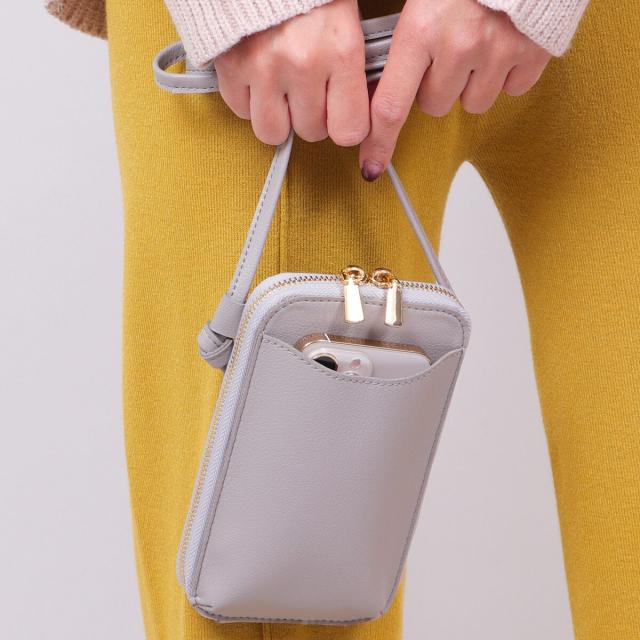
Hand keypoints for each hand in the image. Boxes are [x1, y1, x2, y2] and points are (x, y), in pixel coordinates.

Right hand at [214, 0, 368, 146]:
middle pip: (312, 132)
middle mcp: (303, 63)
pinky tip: (257, 77)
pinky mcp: (230, 67)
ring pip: (274, 132)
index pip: (350, 130)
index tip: (342, 116)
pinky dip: (248, 100)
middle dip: (312, 116)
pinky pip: (241, 112)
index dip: (345, 126)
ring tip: (282, 90)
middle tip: (310, 90)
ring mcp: (263, 68)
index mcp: (341, 49)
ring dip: (279, 117)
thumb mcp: (347, 15)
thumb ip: (356, 65)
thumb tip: (361, 107)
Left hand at [359, 0, 551, 179]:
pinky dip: (505, 74)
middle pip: (434, 105)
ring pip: (473, 102)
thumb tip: (376, 82)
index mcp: (421, 29)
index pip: (391, 106)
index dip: (379, 141)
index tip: (371, 165)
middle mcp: (459, 45)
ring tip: (476, 43)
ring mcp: (498, 52)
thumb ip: (400, 39)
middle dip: (436, 86)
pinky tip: (502, 45)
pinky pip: (510, 89)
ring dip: (471, 82)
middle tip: (445, 51)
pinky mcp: (531, 54)